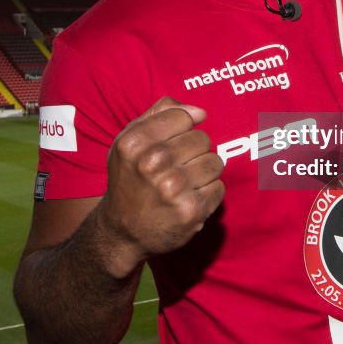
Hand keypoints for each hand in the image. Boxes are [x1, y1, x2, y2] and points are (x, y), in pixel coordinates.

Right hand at [97, 97, 224, 276]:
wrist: (123, 231)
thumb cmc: (130, 178)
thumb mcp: (130, 140)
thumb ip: (161, 113)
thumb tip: (200, 112)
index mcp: (135, 141)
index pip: (184, 116)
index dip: (181, 129)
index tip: (169, 144)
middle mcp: (152, 162)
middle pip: (202, 138)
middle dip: (194, 151)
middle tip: (175, 168)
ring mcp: (173, 188)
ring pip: (215, 162)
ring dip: (203, 173)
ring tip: (183, 184)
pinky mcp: (191, 211)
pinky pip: (219, 188)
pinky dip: (207, 194)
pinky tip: (187, 199)